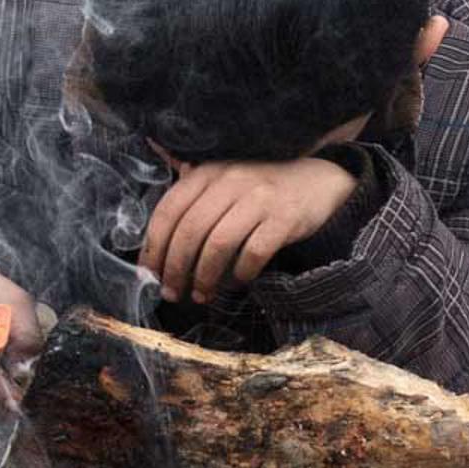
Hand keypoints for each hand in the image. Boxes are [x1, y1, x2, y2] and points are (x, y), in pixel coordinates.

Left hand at [142, 155, 358, 304]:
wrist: (319, 179)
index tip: (149, 273)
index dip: (154, 246)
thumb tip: (155, 232)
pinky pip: (254, 252)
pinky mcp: (285, 218)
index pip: (169, 210)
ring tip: (200, 295)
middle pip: (190, 231)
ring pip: (218, 244)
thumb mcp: (225, 179)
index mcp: (209, 172)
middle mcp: (231, 181)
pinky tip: (238, 281)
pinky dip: (242, 272)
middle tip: (171, 292)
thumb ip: (192, 194)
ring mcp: (259, 198)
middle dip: (175, 268)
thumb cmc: (262, 186)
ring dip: (204, 276)